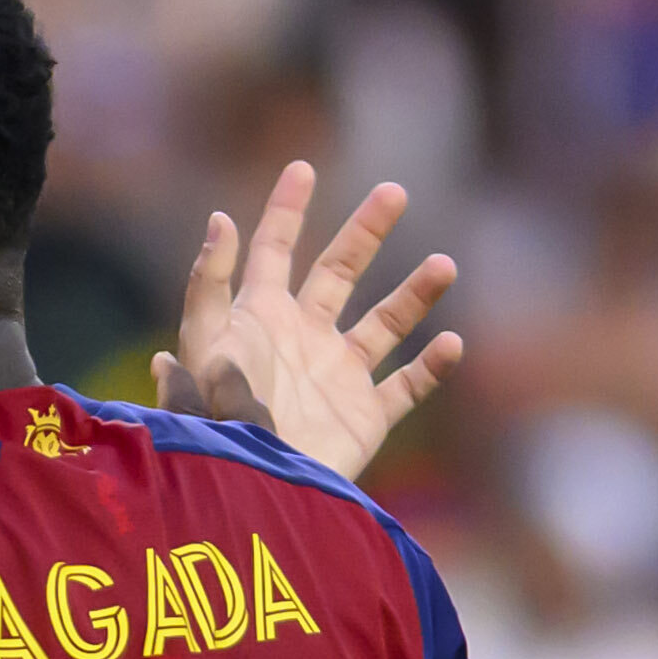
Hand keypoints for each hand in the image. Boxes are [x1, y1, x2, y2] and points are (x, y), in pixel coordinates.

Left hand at [152, 162, 464, 478]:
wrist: (253, 491)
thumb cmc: (219, 419)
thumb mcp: (205, 346)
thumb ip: (210, 283)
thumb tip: (222, 218)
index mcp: (260, 319)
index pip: (273, 251)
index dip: (285, 210)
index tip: (303, 167)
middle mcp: (303, 340)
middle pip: (339, 272)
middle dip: (367, 231)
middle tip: (394, 191)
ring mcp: (336, 378)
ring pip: (385, 324)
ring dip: (416, 293)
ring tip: (445, 265)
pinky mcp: (364, 419)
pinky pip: (406, 388)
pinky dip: (431, 367)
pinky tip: (452, 343)